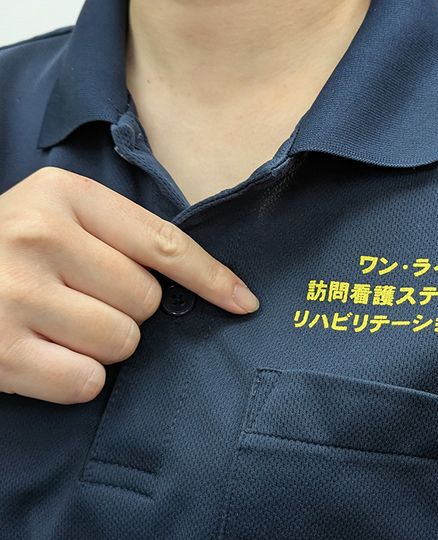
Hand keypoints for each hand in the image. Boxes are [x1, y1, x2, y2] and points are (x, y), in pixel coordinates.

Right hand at [0, 167, 258, 403]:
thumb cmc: (6, 250)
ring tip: (57, 324)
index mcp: (63, 195)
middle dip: (126, 309)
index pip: (164, 243)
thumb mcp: (58, 218)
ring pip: (123, 343)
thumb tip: (213, 287)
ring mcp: (13, 294)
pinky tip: (41, 355)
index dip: (211, 277)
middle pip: (147, 300)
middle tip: (78, 298)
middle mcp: (37, 236)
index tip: (244, 302)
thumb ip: (121, 237)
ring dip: (102, 345)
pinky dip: (74, 378)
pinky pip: (87, 382)